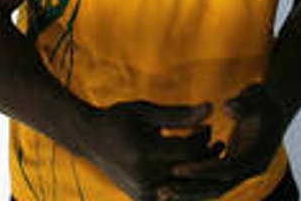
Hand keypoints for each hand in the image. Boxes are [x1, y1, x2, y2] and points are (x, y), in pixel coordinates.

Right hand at [78, 100, 223, 200]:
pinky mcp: (142, 200)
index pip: (189, 150)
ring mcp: (142, 192)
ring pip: (186, 186)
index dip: (204, 137)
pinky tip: (185, 165)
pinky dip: (184, 182)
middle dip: (205, 154)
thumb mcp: (146, 111)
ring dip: (198, 171)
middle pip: (190, 170)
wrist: (89, 140)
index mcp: (143, 153)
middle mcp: (143, 177)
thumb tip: (211, 109)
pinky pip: (174, 195)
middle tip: (209, 138)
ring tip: (201, 152)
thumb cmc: (118, 118)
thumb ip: (179, 114)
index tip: (205, 126)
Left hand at [168, 85, 288, 196]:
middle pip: (218, 187)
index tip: (178, 169)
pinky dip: (191, 185)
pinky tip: (169, 185)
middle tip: (163, 191)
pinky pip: (209, 182)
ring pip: (211, 188)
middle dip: (190, 190)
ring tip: (160, 192)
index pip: (227, 169)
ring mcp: (240, 172)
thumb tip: (228, 107)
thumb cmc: (262, 99)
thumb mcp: (257, 96)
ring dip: (188, 192)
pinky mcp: (230, 168)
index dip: (202, 170)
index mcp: (258, 156)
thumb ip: (244, 102)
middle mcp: (249, 170)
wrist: (272, 107)